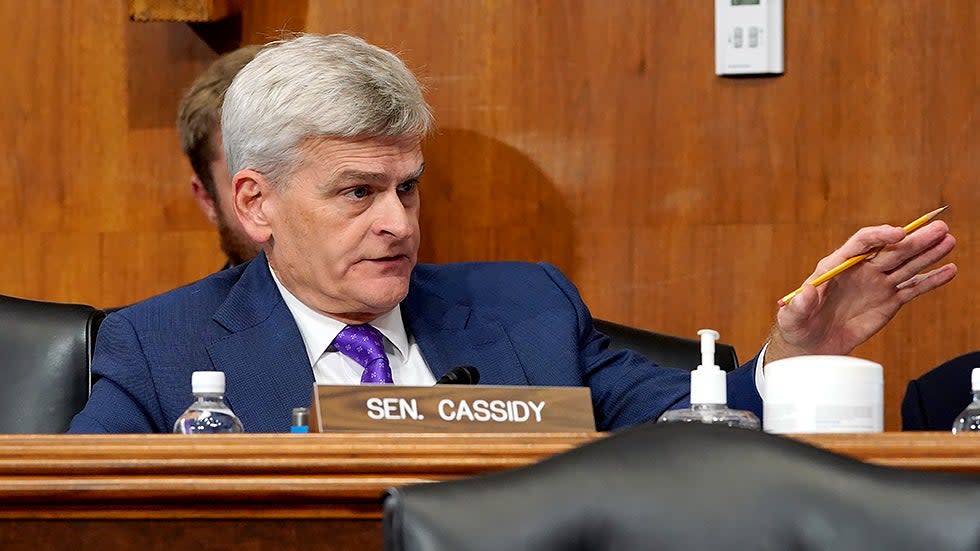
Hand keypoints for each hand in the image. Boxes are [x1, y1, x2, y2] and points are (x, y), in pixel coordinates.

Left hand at [766, 220, 956, 361]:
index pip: (861, 243)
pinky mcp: (888, 301)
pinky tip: (949, 270)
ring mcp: (877, 284)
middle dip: (914, 239)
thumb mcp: (792, 316)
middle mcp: (860, 270)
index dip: (880, 236)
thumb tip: (806, 291)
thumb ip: (799, 304)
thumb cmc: (798, 325)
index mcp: (837, 265)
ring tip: (948, 240)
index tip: (899, 234)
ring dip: (927, 253)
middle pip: (891, 249)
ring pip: (906, 264)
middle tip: (939, 228)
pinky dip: (931, 280)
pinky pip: (912, 288)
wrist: (811, 344)